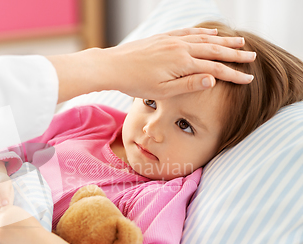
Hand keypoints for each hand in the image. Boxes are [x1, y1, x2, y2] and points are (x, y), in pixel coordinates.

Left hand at [0, 205, 44, 243]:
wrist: (37, 243)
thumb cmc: (34, 231)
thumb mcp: (24, 216)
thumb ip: (13, 214)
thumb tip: (5, 215)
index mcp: (11, 209)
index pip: (0, 209)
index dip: (3, 216)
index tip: (7, 223)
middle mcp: (4, 215)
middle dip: (1, 225)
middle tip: (11, 233)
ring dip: (1, 234)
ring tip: (13, 238)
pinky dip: (1, 242)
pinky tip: (11, 243)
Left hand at [48, 27, 256, 102]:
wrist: (112, 66)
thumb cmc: (135, 83)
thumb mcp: (162, 91)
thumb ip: (189, 84)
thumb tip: (214, 78)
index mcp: (182, 63)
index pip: (215, 68)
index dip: (233, 74)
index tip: (249, 78)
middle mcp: (180, 47)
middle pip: (214, 50)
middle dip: (235, 53)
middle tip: (252, 56)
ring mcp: (172, 40)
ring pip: (204, 38)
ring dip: (223, 40)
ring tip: (239, 41)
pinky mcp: (163, 37)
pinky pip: (189, 32)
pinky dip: (203, 32)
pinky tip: (211, 33)